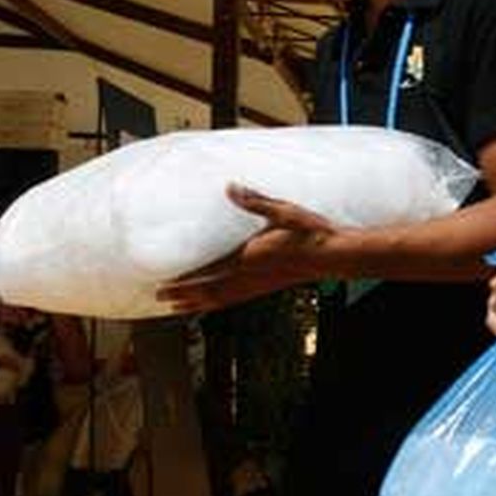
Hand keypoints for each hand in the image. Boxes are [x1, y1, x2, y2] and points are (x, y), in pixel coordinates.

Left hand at [156, 184, 336, 313]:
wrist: (334, 255)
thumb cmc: (312, 233)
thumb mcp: (284, 211)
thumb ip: (256, 202)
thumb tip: (232, 188)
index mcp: (251, 257)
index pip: (212, 271)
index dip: (187, 279)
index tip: (166, 282)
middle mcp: (251, 276)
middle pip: (210, 291)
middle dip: (184, 295)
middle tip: (160, 297)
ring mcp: (259, 285)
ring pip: (221, 299)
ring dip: (197, 303)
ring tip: (178, 306)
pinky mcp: (267, 287)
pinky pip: (235, 299)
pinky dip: (217, 303)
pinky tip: (212, 303)